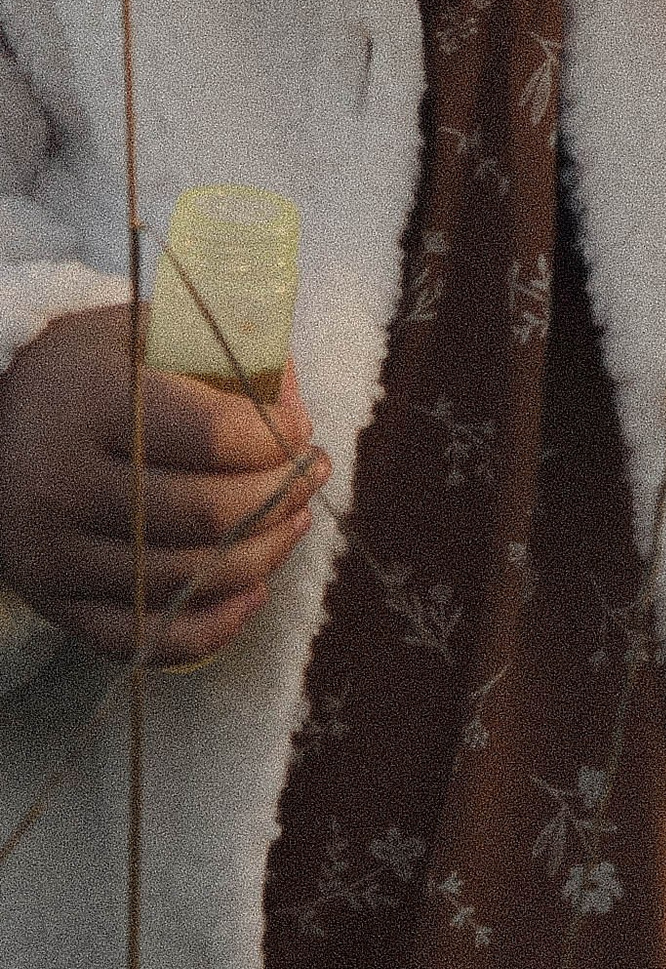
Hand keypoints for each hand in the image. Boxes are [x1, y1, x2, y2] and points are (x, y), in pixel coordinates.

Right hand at [0, 306, 325, 663]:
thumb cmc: (84, 371)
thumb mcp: (142, 332)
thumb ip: (219, 352)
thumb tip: (295, 400)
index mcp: (93, 403)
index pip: (212, 434)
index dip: (277, 435)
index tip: (299, 426)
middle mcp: (65, 484)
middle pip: (206, 514)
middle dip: (282, 496)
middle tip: (311, 472)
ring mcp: (53, 552)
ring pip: (185, 578)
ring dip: (264, 553)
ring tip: (293, 519)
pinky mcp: (52, 601)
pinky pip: (140, 637)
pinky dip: (210, 627)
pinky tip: (253, 591)